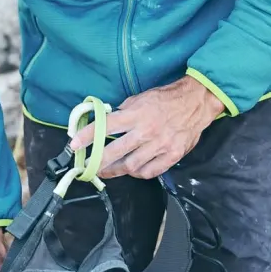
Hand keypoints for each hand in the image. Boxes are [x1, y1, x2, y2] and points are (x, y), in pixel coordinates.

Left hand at [71, 75, 224, 180]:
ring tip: (108, 170)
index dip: (88, 136)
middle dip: (98, 161)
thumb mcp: (142, 97)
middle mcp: (146, 131)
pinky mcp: (172, 155)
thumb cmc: (166, 98)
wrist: (195, 102)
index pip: (106, 126)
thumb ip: (125, 110)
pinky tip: (132, 170)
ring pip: (131, 166)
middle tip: (89, 166)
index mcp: (137, 114)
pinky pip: (150, 171)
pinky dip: (138, 173)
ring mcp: (160, 145)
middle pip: (115, 152)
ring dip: (116, 170)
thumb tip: (109, 120)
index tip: (74, 144)